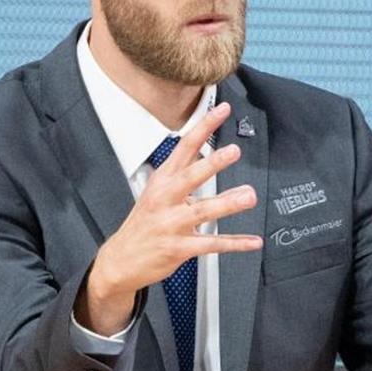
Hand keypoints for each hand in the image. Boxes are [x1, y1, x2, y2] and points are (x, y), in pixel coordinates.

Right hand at [77, 102, 263, 333]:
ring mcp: (171, 224)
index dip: (204, 127)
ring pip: (203, 211)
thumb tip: (207, 154)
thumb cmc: (143, 224)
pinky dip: (235, 243)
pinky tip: (252, 241)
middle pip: (191, 176)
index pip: (185, 147)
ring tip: (249, 195)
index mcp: (162, 180)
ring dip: (228, 203)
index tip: (221, 110)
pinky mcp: (178, 248)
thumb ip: (182, 175)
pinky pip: (211, 244)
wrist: (119, 260)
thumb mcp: (156, 192)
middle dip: (213, 163)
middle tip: (234, 151)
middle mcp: (166, 199)